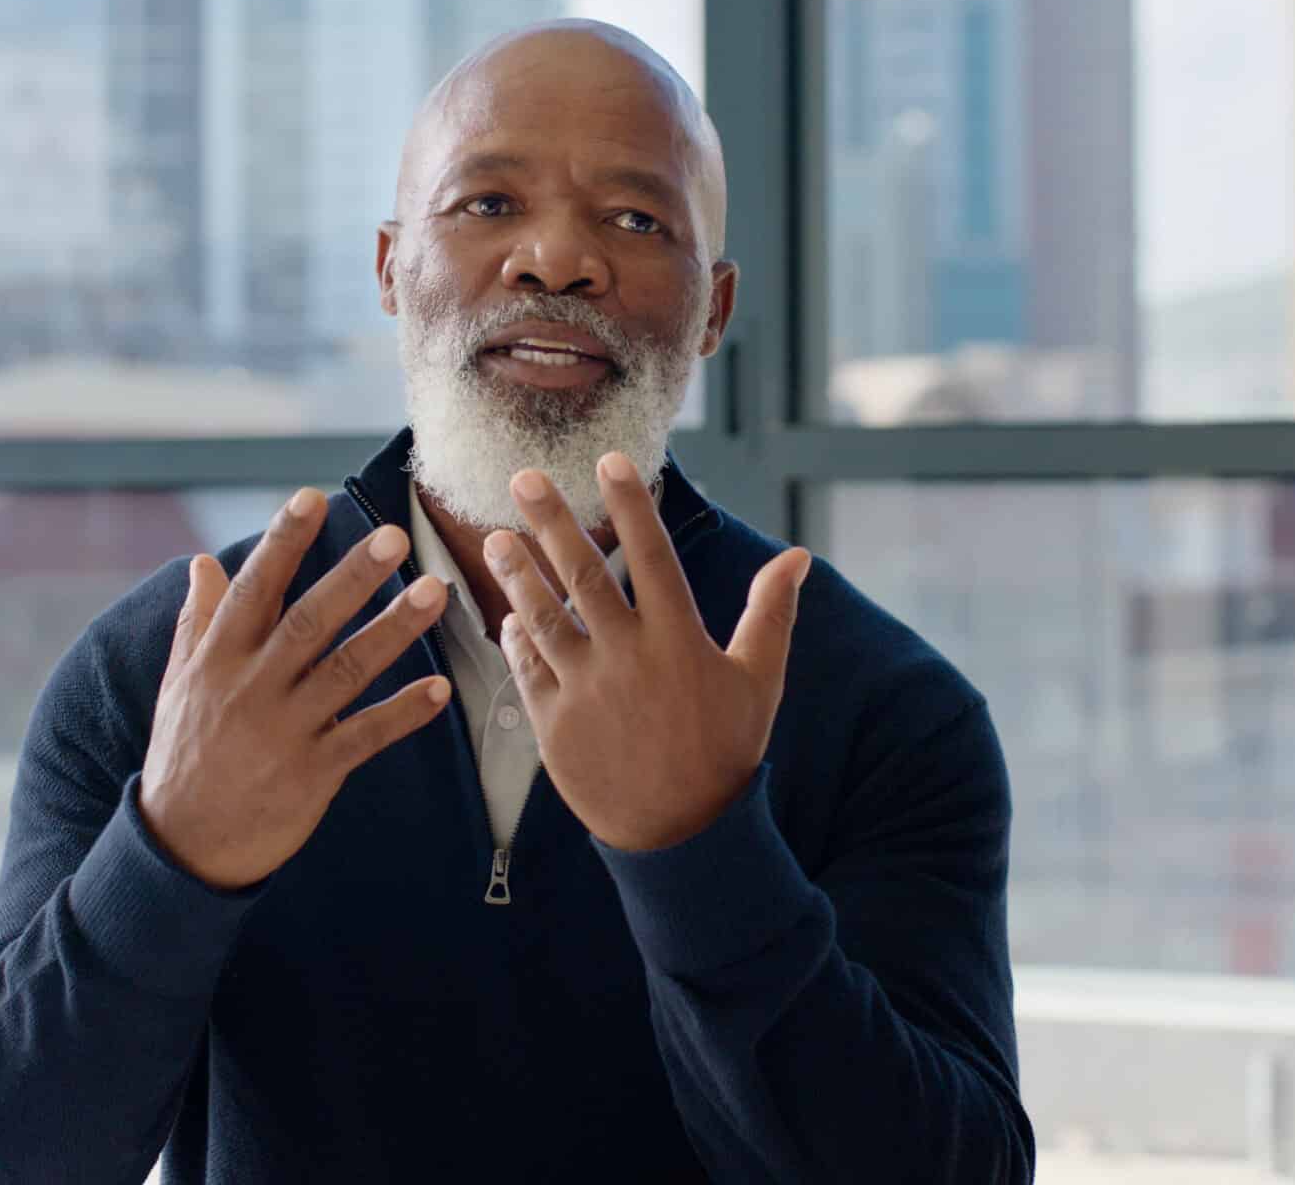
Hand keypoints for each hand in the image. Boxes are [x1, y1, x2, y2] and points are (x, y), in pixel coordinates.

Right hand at [139, 487, 451, 888]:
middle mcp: (251, 688)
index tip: (311, 498)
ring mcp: (284, 732)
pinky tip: (439, 689)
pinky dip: (402, 713)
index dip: (282, 543)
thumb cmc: (183, 754)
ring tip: (435, 593)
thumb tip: (203, 561)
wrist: (181, 847)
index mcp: (218, 658)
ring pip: (346, 671)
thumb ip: (198, 621)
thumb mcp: (179, 683)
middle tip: (395, 537)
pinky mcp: (312, 774)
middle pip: (308, 622)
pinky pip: (365, 736)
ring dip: (393, 631)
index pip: (254, 589)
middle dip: (353, 577)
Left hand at [488, 455, 810, 852]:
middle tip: (523, 477)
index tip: (609, 459)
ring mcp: (586, 690)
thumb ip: (770, 614)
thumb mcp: (757, 682)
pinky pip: (528, 669)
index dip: (630, 504)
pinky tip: (507, 613)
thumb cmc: (726, 751)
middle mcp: (628, 657)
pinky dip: (516, 638)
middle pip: (583, 574)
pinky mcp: (554, 724)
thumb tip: (798, 557)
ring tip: (496, 538)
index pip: (652, 554)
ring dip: (517, 574)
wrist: (683, 835)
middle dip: (551, 521)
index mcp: (679, 640)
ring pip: (543, 617)